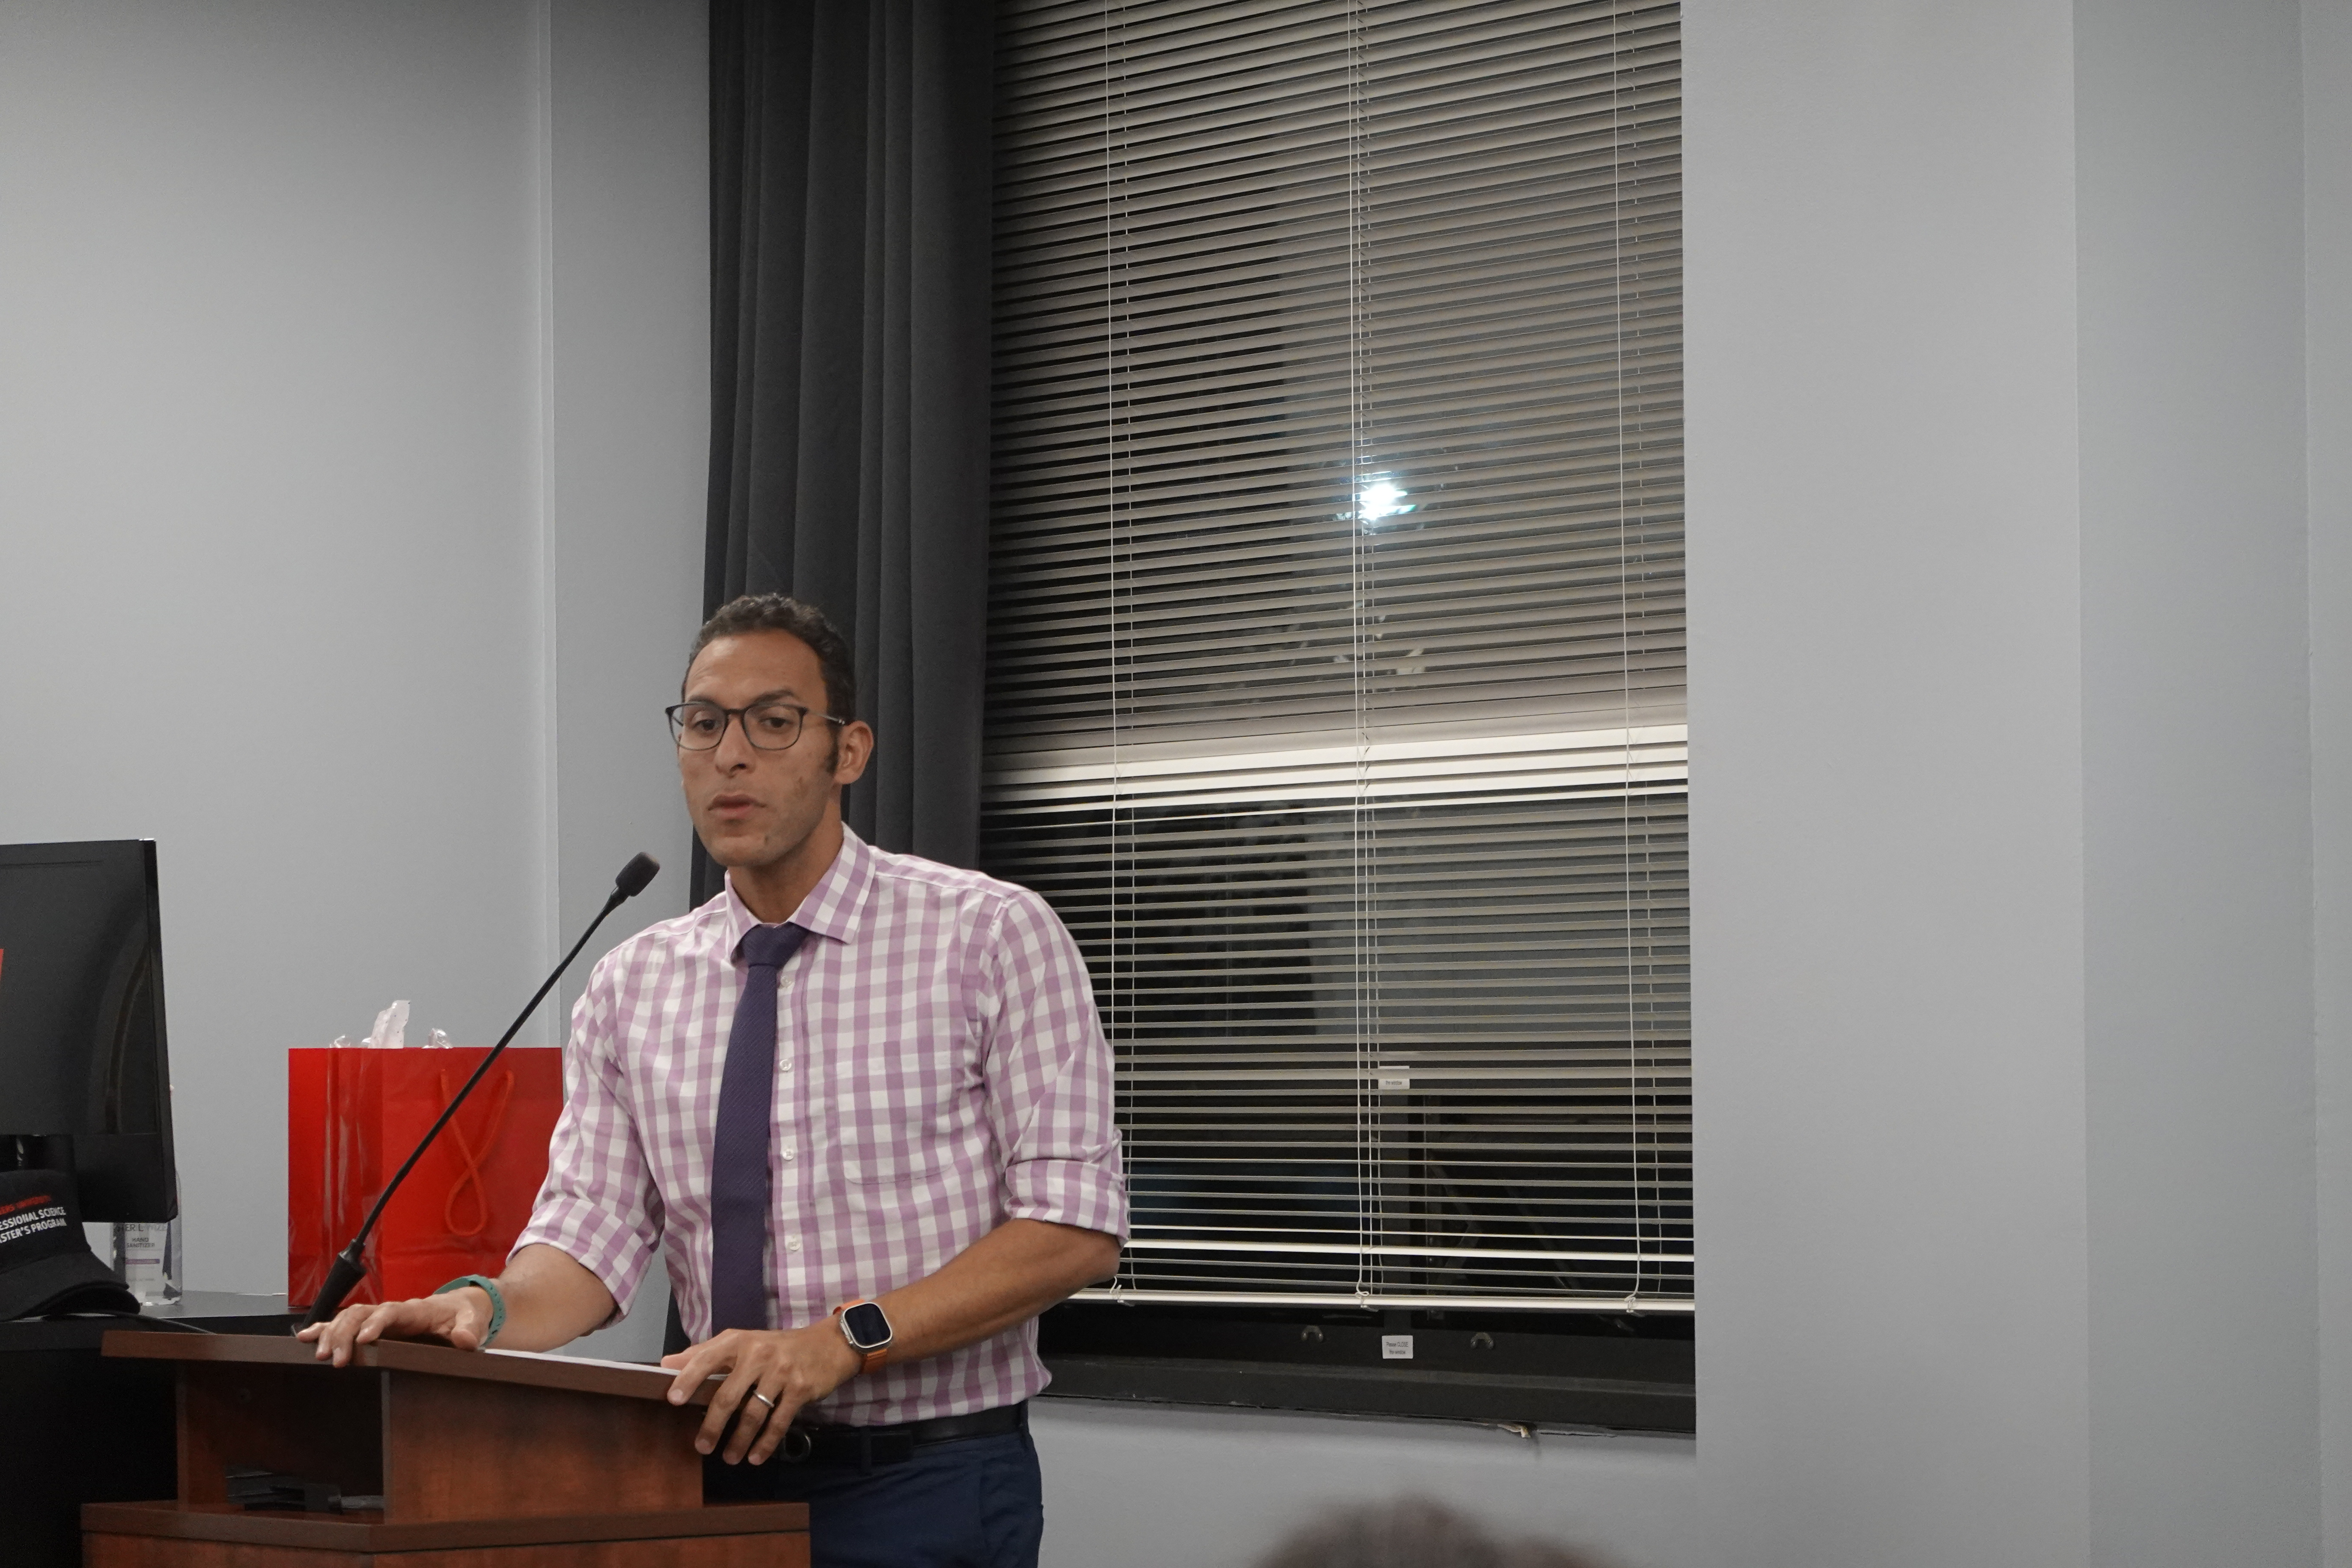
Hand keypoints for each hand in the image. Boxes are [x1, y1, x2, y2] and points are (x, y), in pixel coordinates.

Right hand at [294, 1287, 490, 1366]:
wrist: (459, 1307)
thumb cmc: (463, 1314)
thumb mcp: (472, 1321)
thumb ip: (469, 1330)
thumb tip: (464, 1341)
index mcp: (414, 1309)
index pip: (391, 1312)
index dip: (376, 1323)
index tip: (364, 1340)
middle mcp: (392, 1311)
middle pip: (361, 1313)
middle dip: (345, 1334)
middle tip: (334, 1360)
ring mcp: (379, 1317)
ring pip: (348, 1317)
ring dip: (330, 1334)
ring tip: (317, 1354)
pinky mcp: (371, 1326)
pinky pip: (343, 1323)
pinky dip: (323, 1329)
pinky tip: (304, 1338)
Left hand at [659, 1321, 861, 1464]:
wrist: (828, 1344)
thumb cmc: (776, 1347)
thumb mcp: (742, 1342)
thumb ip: (705, 1353)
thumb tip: (666, 1363)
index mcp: (739, 1341)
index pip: (708, 1358)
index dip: (689, 1378)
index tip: (674, 1400)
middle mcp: (759, 1354)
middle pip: (728, 1395)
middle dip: (713, 1425)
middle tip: (702, 1447)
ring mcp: (781, 1372)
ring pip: (753, 1413)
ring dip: (739, 1440)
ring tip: (729, 1458)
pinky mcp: (800, 1389)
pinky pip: (779, 1422)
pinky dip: (765, 1443)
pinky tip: (755, 1457)